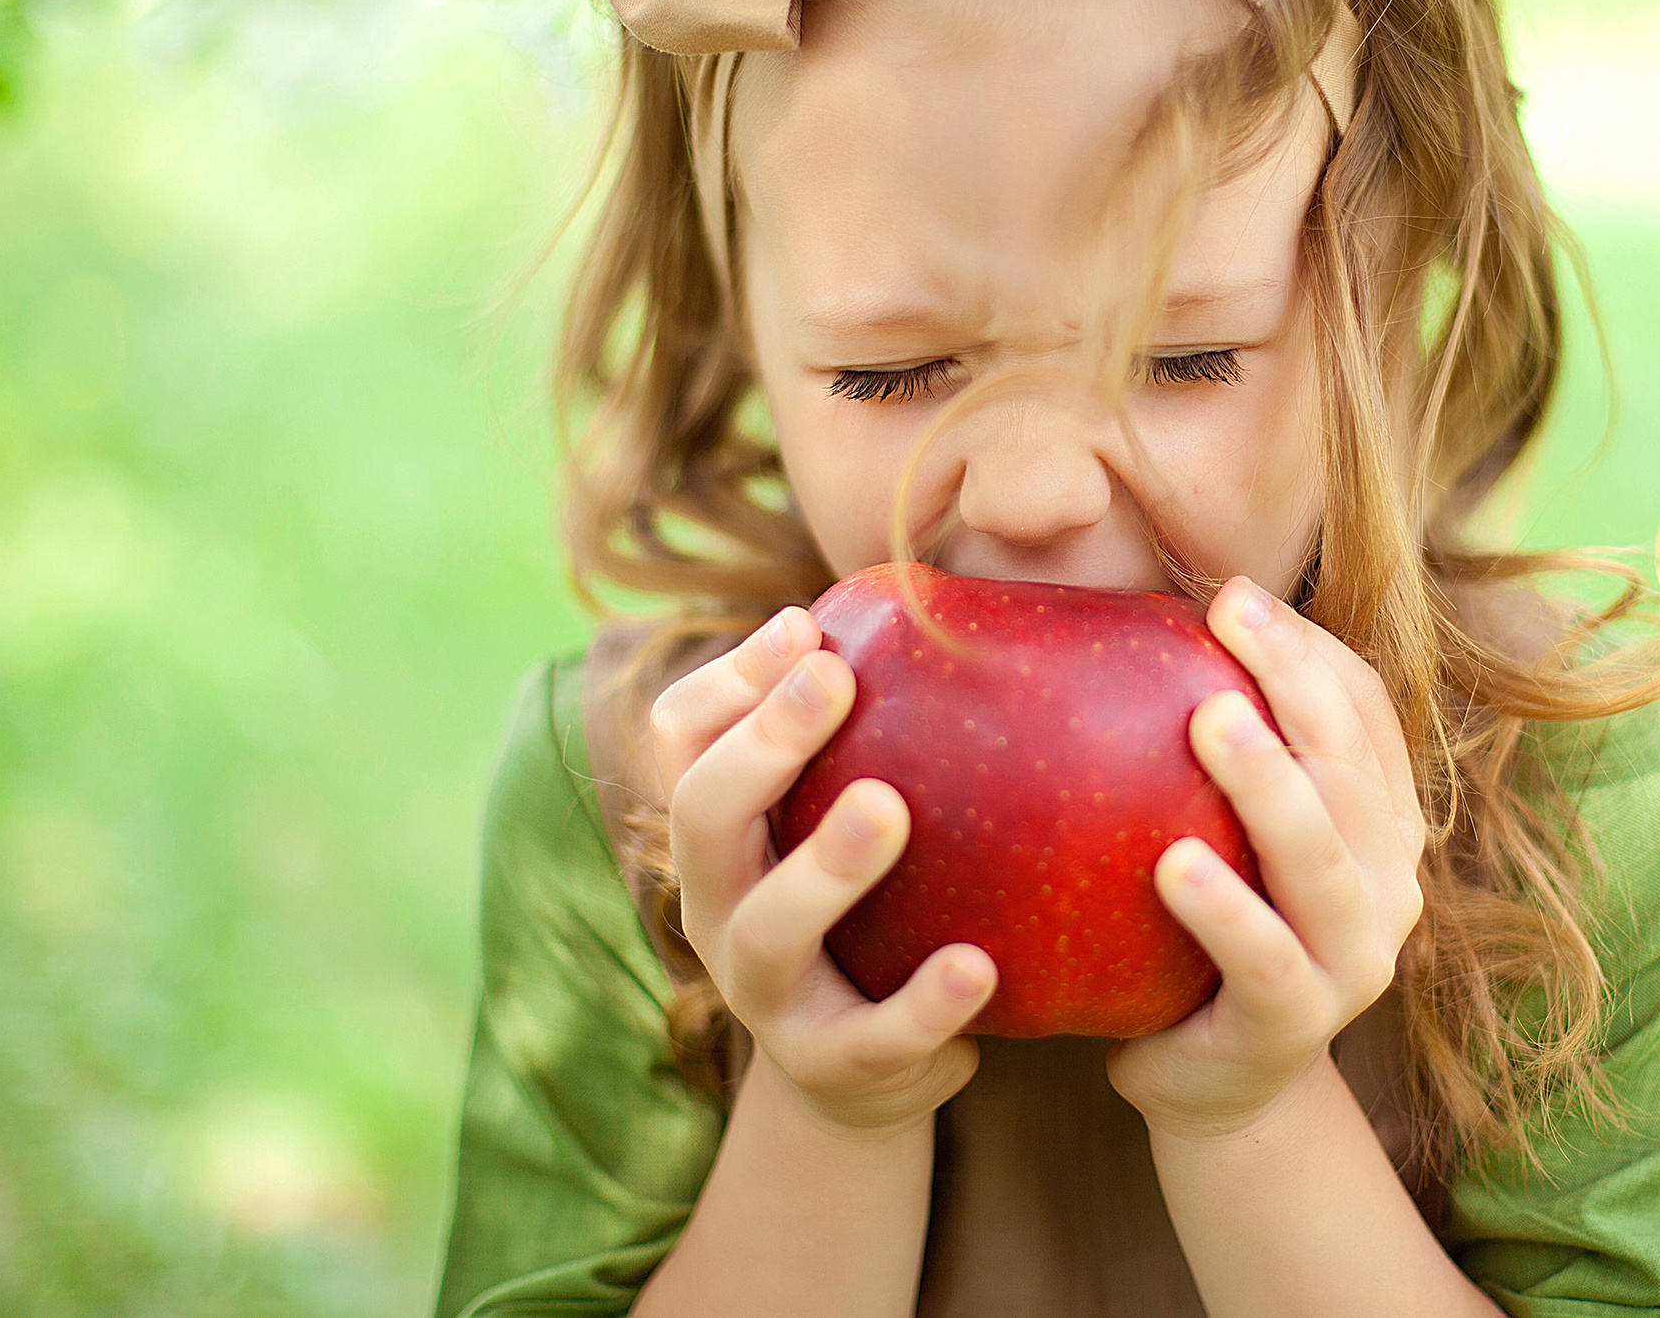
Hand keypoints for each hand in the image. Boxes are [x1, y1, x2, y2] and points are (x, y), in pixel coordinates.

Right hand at [650, 605, 998, 1137]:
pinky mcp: (827, 1065)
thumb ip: (875, 722)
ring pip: (768, 927)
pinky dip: (920, 1004)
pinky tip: (977, 965)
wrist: (867, 1068)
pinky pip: (870, 1037)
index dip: (732, 679)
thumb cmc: (872, 900)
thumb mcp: (847, 807)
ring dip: (825, 864)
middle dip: (762, 745)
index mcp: (722, 828)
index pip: (682, 738)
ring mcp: (764, 990)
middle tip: (834, 682)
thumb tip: (933, 591)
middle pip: (702, 815)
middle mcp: (717, 901)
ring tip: (890, 809)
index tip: (807, 626)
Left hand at [1106, 577, 1428, 1139]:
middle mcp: (1388, 884)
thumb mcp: (1228, 829)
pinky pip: (1266, 960)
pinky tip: (1173, 868)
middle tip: (1229, 616)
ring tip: (1209, 720)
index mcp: (1380, 822)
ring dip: (1270, 785)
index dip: (1310, 650)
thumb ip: (1219, 746)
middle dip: (1294, 684)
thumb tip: (1135, 617)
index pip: (1364, 714)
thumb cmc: (1206, 927)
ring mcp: (1353, 960)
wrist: (1212, 1081)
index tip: (1237, 595)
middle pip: (1349, 768)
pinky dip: (1227, 912)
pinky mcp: (1298, 1024)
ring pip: (1323, 860)